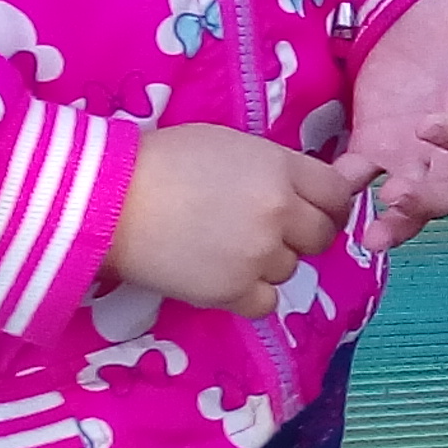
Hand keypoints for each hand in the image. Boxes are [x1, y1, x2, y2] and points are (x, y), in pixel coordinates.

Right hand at [104, 123, 357, 315]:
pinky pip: (265, 302)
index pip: (338, 195)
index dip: (328, 204)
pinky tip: (220, 274)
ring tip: (225, 246)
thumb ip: (277, 168)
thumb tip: (308, 191)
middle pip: (321, 237)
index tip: (313, 210)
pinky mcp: (233, 292)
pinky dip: (248, 294)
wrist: (109, 200)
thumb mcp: (232, 145)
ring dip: (267, 263)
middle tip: (266, 231)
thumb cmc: (164, 163)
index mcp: (281, 169)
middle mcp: (279, 213)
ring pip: (290, 269)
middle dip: (301, 235)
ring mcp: (259, 255)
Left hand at [337, 0, 447, 244]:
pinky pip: (360, 180)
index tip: (431, 127)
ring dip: (395, 223)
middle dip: (428, 202)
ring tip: (371, 238)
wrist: (421, 21)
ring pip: (410, 201)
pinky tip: (322, 194)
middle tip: (398, 200)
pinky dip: (342, 191)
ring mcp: (410, 150)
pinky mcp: (374, 146)